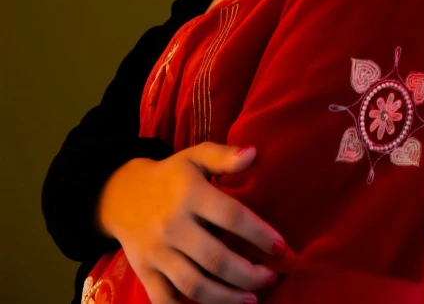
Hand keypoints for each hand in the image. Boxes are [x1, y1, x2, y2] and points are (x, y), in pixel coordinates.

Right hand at [96, 142, 285, 303]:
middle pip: (216, 258)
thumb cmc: (170, 175)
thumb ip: (224, 156)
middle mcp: (173, 225)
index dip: (259, 234)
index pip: (231, 217)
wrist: (121, 194)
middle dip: (248, 274)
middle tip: (270, 277)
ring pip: (194, 285)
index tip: (281, 247)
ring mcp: (157, 252)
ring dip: (226, 297)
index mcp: (189, 194)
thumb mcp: (195, 156)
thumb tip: (254, 153)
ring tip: (251, 298)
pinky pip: (165, 301)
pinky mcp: (145, 272)